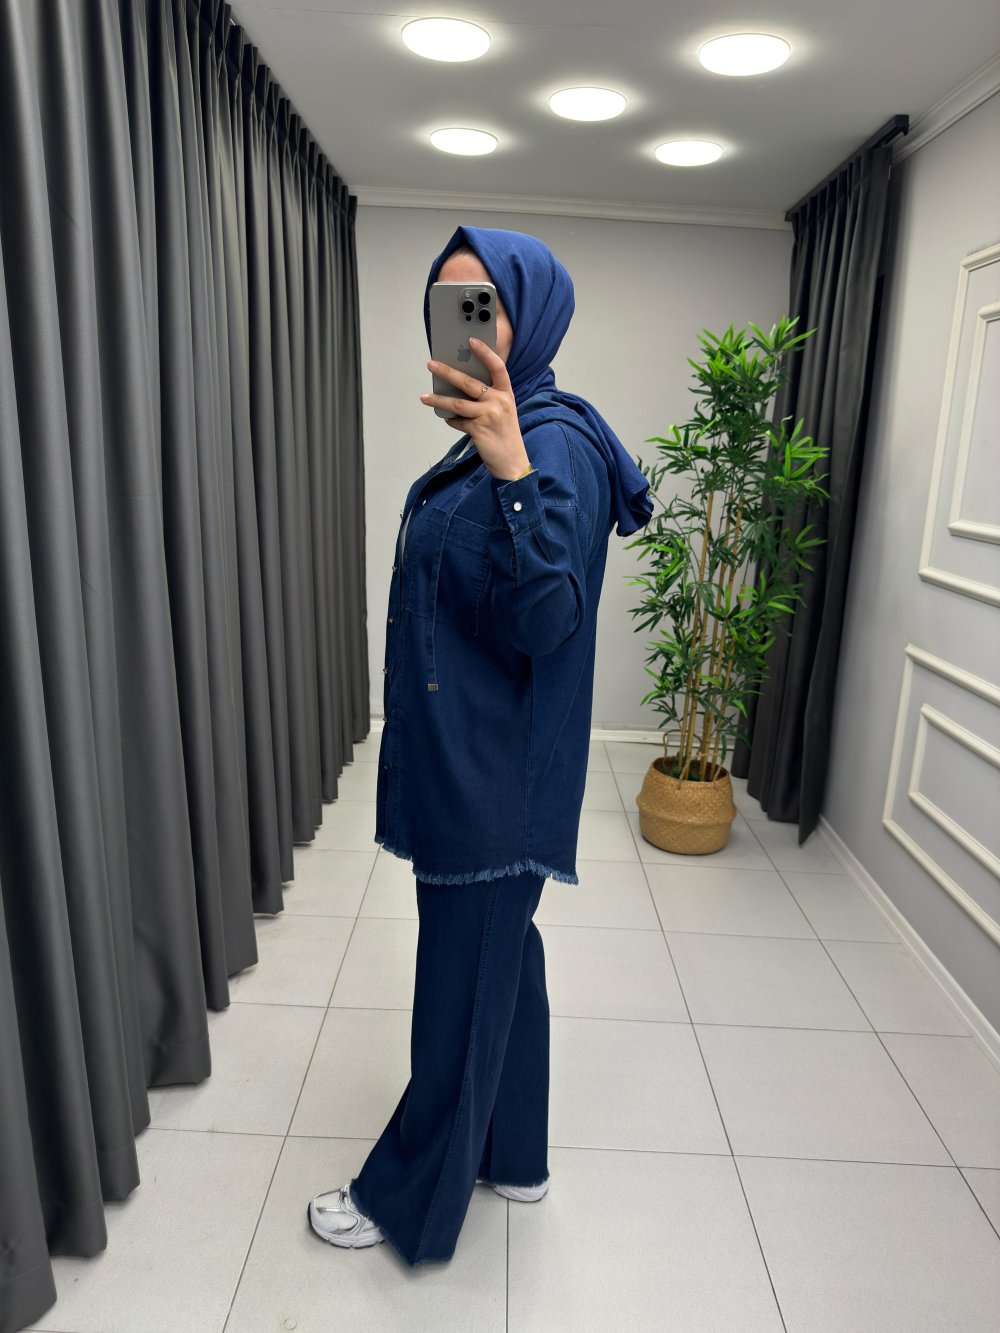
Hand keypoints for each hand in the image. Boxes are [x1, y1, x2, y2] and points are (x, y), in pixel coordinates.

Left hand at [420, 338, 530, 480]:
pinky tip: (446, 419)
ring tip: (424, 396)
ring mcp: (489, 415)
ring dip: (438, 399)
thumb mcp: (503, 412)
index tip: (471, 340)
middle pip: (469, 382)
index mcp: (506, 394)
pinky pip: (458, 422)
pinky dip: (450, 420)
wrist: (512, 462)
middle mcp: (499, 402)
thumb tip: (460, 387)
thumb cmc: (505, 435)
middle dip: (447, 372)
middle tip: (431, 364)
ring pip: (457, 403)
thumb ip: (488, 398)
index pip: (497, 367)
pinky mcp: (479, 430)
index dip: (485, 352)